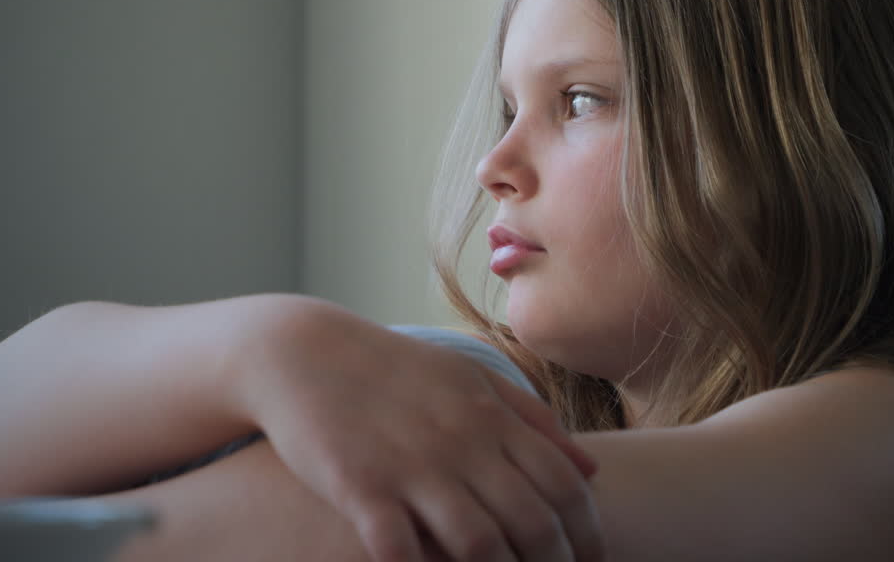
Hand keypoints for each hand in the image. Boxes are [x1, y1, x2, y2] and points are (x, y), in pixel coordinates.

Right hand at [232, 303, 604, 561]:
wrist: (302, 352)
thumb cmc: (394, 371)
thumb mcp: (471, 378)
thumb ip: (532, 419)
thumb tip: (590, 469)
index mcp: (493, 416)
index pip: (565, 485)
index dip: (588, 534)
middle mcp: (462, 442)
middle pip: (533, 522)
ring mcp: (412, 466)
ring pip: (480, 545)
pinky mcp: (361, 488)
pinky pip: (402, 550)